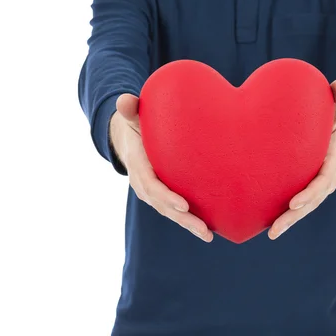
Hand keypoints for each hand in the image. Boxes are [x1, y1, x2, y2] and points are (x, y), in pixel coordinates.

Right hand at [110, 94, 213, 241]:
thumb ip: (131, 110)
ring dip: (189, 225)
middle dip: (183, 219)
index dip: (166, 196)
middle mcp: (143, 184)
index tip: (183, 205)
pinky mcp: (163, 196)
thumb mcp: (132, 117)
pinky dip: (190, 220)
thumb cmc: (136, 124)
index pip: (151, 185)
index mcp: (138, 166)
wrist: (129, 139)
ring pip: (170, 212)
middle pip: (163, 206)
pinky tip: (211, 228)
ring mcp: (152, 193)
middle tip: (204, 229)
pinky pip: (176, 210)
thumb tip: (124, 100)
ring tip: (209, 235)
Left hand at [268, 80, 335, 239]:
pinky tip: (265, 222)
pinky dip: (284, 213)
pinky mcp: (307, 186)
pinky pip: (297, 202)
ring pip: (304, 207)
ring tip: (270, 233)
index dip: (310, 193)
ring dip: (288, 221)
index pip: (323, 181)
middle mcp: (328, 178)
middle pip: (311, 202)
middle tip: (275, 228)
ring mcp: (318, 185)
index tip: (293, 203)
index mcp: (334, 160)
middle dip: (294, 216)